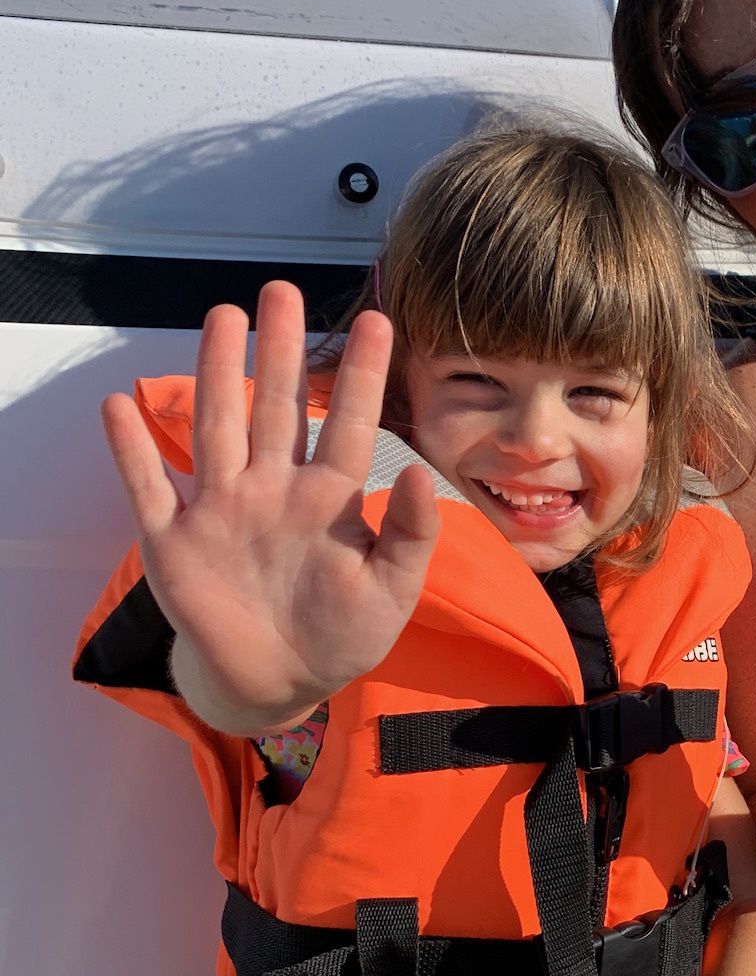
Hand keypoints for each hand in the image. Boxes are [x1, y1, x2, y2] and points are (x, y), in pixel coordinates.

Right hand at [101, 280, 439, 731]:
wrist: (279, 684)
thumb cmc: (343, 634)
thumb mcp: (392, 590)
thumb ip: (408, 534)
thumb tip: (416, 475)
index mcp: (328, 501)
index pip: (349, 425)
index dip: (361, 376)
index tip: (376, 322)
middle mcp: (272, 491)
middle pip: (275, 408)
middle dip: (278, 351)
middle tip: (280, 291)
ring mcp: (221, 511)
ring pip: (217, 429)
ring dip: (216, 375)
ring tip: (221, 317)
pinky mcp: (175, 544)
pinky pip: (149, 489)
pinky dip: (132, 452)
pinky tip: (119, 407)